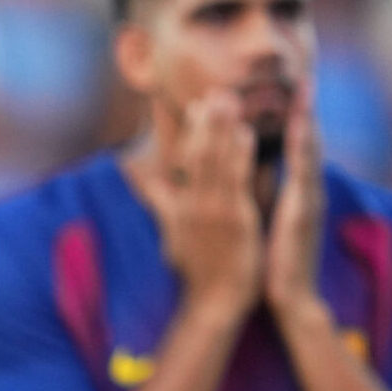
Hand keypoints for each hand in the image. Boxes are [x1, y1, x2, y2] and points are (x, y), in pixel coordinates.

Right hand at [147, 92, 262, 323]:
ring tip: (229, 99)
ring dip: (221, 129)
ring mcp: (211, 210)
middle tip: (214, 90)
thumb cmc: (199, 269)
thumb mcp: (173, 232)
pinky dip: (238, 155)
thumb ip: (163, 202)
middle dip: (206, 121)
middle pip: (197, 153)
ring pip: (214, 161)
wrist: (213, 300)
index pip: (184, 160)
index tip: (197, 105)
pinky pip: (234, 180)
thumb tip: (146, 181)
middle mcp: (192, 203)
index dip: (192, 131)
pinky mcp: (230, 219)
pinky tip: (245, 134)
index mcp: (181, 205)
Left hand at [263, 94, 325, 317]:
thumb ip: (255, 196)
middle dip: (304, 112)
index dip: (290, 121)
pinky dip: (304, 150)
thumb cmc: (268, 259)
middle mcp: (304, 191)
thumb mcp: (258, 221)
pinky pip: (305, 175)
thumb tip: (240, 173)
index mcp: (292, 191)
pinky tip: (303, 131)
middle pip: (305, 143)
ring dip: (308, 122)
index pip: (291, 149)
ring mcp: (309, 200)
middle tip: (304, 78)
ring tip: (306, 94)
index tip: (288, 91)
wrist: (287, 296)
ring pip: (309, 153)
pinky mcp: (305, 213)